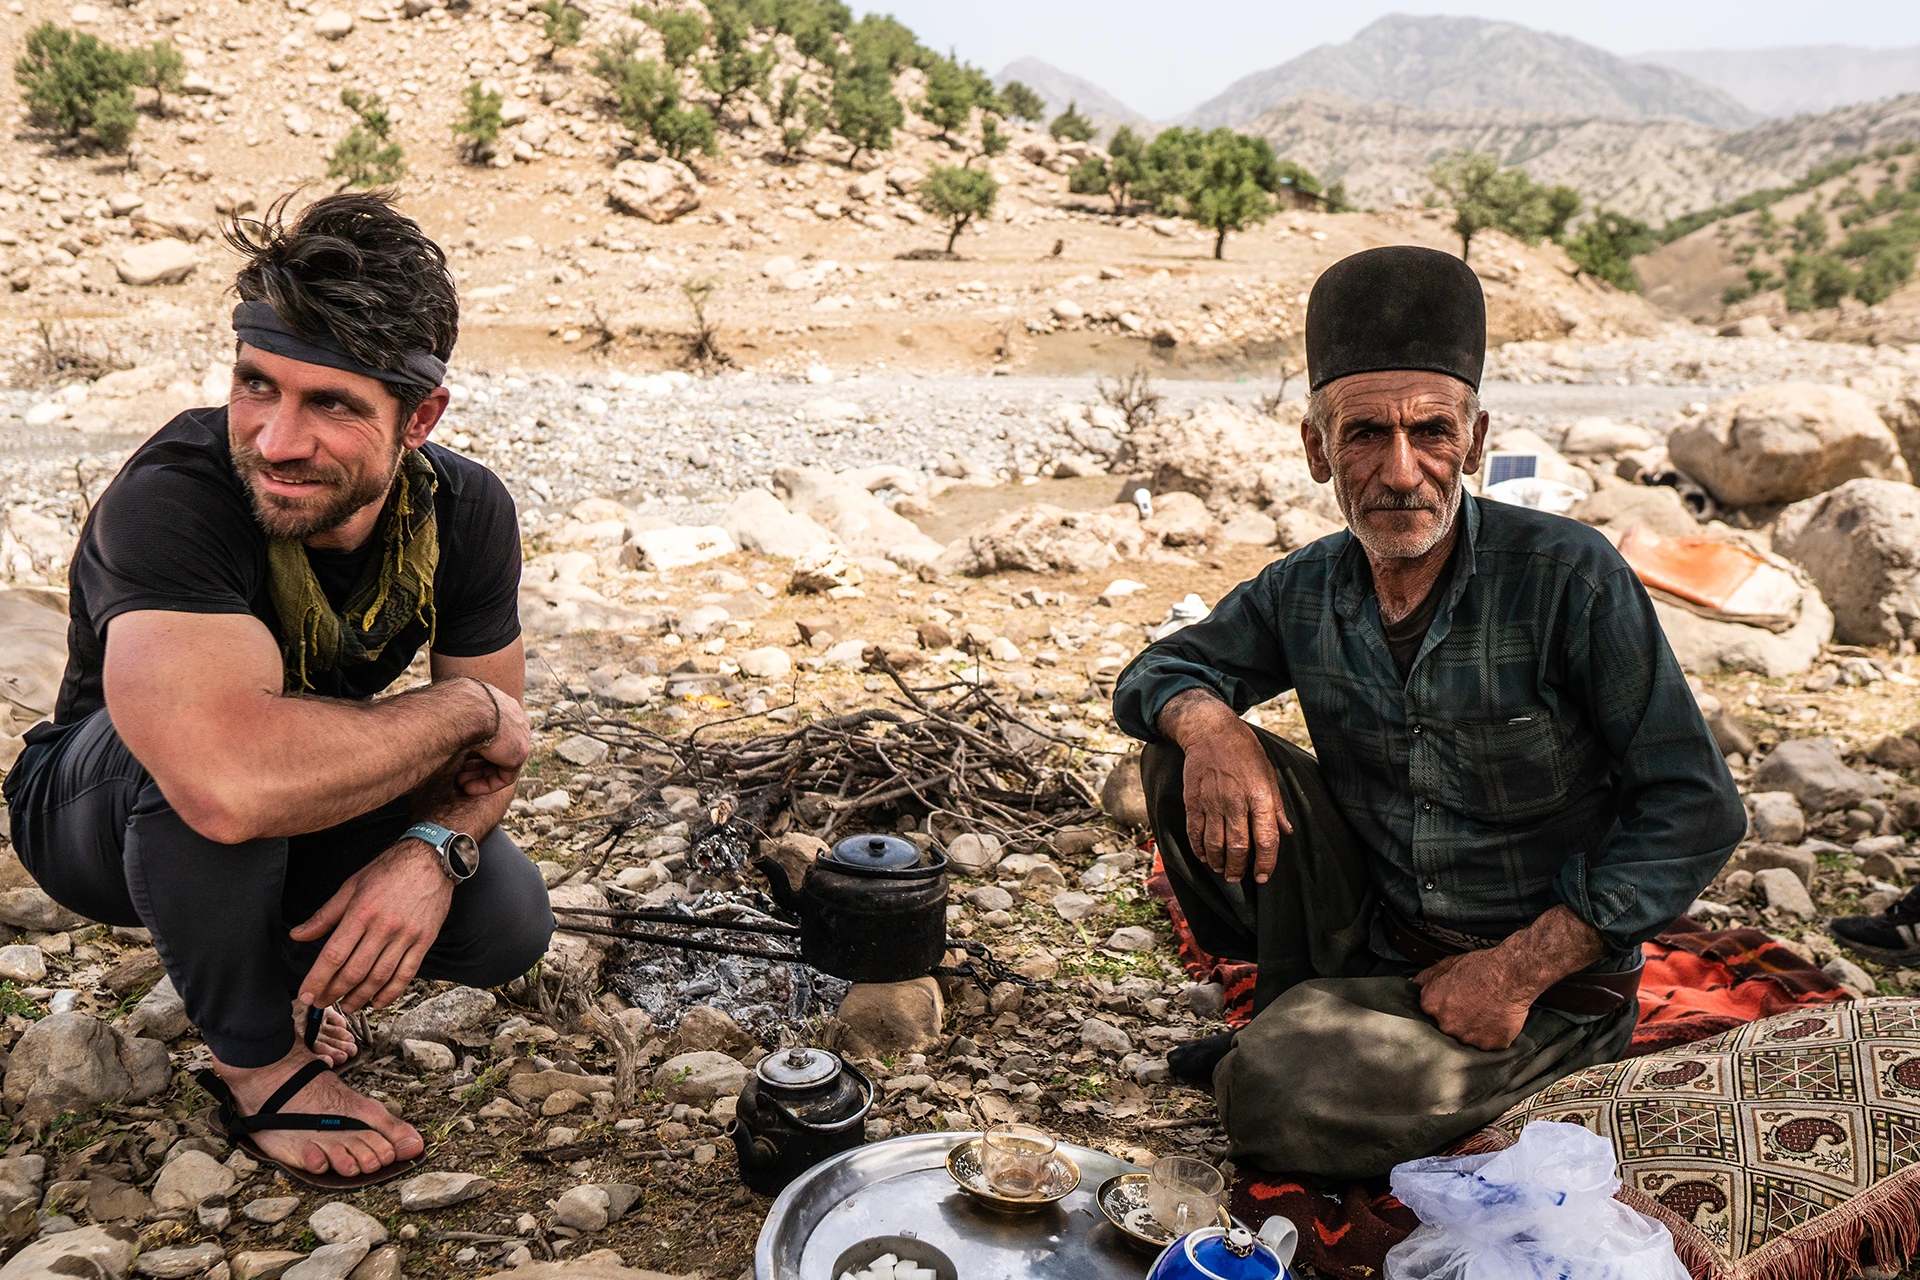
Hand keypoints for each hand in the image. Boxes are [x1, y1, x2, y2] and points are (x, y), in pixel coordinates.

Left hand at [292, 838, 455, 1011]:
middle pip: (354, 970)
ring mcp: (406, 935)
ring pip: (379, 977)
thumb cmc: (389, 870)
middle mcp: (384, 927)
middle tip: (322, 1002)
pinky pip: (406, 974)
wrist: (431, 859)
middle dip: (334, 992)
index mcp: (362, 912)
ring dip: (360, 996)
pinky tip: (377, 1002)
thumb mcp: (351, 886)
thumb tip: (298, 935)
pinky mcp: (424, 941)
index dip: (317, 979)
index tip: (306, 995)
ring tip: (347, 1005)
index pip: (333, 955)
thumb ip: (325, 915)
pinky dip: (390, 993)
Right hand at [459, 680, 529, 795]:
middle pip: (497, 746)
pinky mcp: (520, 753)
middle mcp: (513, 715)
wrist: (466, 709)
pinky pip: (504, 775)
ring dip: (479, 775)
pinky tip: (468, 788)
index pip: (491, 729)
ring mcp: (520, 734)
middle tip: (458, 773)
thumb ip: (453, 719)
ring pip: (500, 762)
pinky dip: (486, 784)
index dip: (474, 745)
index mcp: (499, 702)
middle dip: (477, 763)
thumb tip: (436, 723)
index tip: (457, 753)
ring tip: (460, 783)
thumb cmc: (450, 706)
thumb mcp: (451, 709)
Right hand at [1161, 692, 1291, 883]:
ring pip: (1215, 843)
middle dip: (1238, 868)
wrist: (1210, 730)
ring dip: (1218, 862)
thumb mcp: (1268, 774)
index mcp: (1260, 795)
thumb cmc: (1244, 751)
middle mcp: (1236, 800)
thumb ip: (1276, 806)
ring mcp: (1212, 801)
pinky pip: (1195, 831)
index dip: (1266, 863)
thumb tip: (1285, 831)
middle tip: (1237, 877)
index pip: (1266, 838)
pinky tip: (1205, 856)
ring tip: (1222, 870)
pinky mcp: (1193, 799)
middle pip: (1238, 846)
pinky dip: (1199, 848)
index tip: (1262, 877)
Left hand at [1412, 949, 1535, 1050]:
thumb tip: (1411, 985)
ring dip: (1474, 1029)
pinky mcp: (1489, 1044)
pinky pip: (1488, 1044)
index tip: (1452, 1004)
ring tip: (1485, 1012)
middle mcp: (1446, 1025)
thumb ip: (1425, 978)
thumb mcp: (1447, 965)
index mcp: (1432, 1005)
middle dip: (1457, 1020)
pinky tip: (1496, 1020)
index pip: (1429, 1014)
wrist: (1510, 975)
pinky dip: (1492, 1035)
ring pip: (1467, 1038)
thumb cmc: (1481, 968)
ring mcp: (1467, 1037)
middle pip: (1447, 1028)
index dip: (1442, 1008)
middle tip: (1471, 1007)